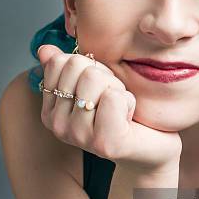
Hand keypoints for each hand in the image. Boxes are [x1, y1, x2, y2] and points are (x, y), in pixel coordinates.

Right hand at [37, 45, 181, 171]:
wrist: (153, 148)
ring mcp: (78, 136)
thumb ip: (68, 69)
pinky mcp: (104, 143)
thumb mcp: (94, 87)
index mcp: (50, 111)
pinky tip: (128, 119)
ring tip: (121, 110)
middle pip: (77, 66)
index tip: (99, 89)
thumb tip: (45, 50)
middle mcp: (58, 126)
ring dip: (118, 88)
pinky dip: (128, 101)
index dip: (88, 66)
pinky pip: (113, 97)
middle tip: (114, 101)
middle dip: (104, 76)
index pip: (60, 62)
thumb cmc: (123, 114)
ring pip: (94, 78)